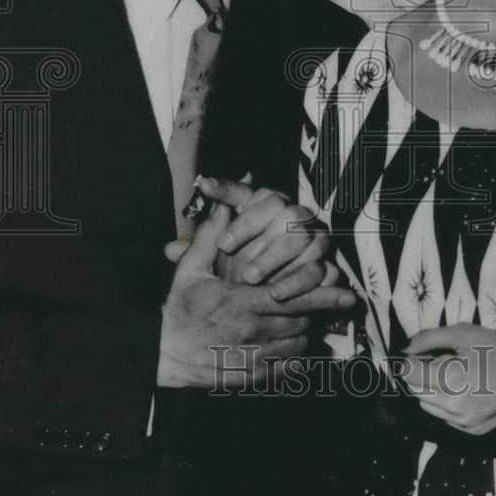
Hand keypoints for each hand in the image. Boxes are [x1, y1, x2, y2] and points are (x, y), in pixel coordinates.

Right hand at [158, 202, 355, 388]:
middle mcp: (253, 330)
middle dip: (319, 308)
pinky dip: (297, 356)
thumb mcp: (191, 268)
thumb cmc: (177, 309)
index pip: (293, 297)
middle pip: (302, 319)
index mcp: (242, 302)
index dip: (323, 295)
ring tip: (307, 317)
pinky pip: (288, 366)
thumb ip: (211, 233)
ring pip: (298, 341)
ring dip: (306, 328)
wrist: (161, 353)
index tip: (346, 293)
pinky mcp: (252, 375)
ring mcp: (254, 356)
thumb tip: (223, 200)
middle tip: (342, 302)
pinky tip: (296, 346)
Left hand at [166, 176, 336, 300]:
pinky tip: (279, 294)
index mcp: (267, 205)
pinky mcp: (327, 264)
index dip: (245, 221)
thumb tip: (168, 249)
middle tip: (243, 271)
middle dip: (265, 244)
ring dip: (281, 261)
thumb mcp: (215, 259)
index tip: (224, 245)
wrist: (266, 296)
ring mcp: (315, 238)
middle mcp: (294, 216)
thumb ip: (197, 252)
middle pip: (289, 215)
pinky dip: (301, 281)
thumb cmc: (238, 268)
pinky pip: (322, 268)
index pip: (264, 199)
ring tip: (257, 283)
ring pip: (306, 239)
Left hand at [403, 324, 495, 435]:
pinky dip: (445, 402)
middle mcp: (453, 407)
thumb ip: (429, 339)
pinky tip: (465, 387)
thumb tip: (404, 348)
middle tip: (439, 359)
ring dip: (430, 389)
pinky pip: (445, 416)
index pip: (408, 375)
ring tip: (453, 373)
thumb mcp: (464, 334)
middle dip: (419, 374)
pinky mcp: (472, 431)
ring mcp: (463, 423)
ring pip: (427, 405)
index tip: (416, 352)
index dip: (408, 361)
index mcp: (451, 381)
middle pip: (415, 391)